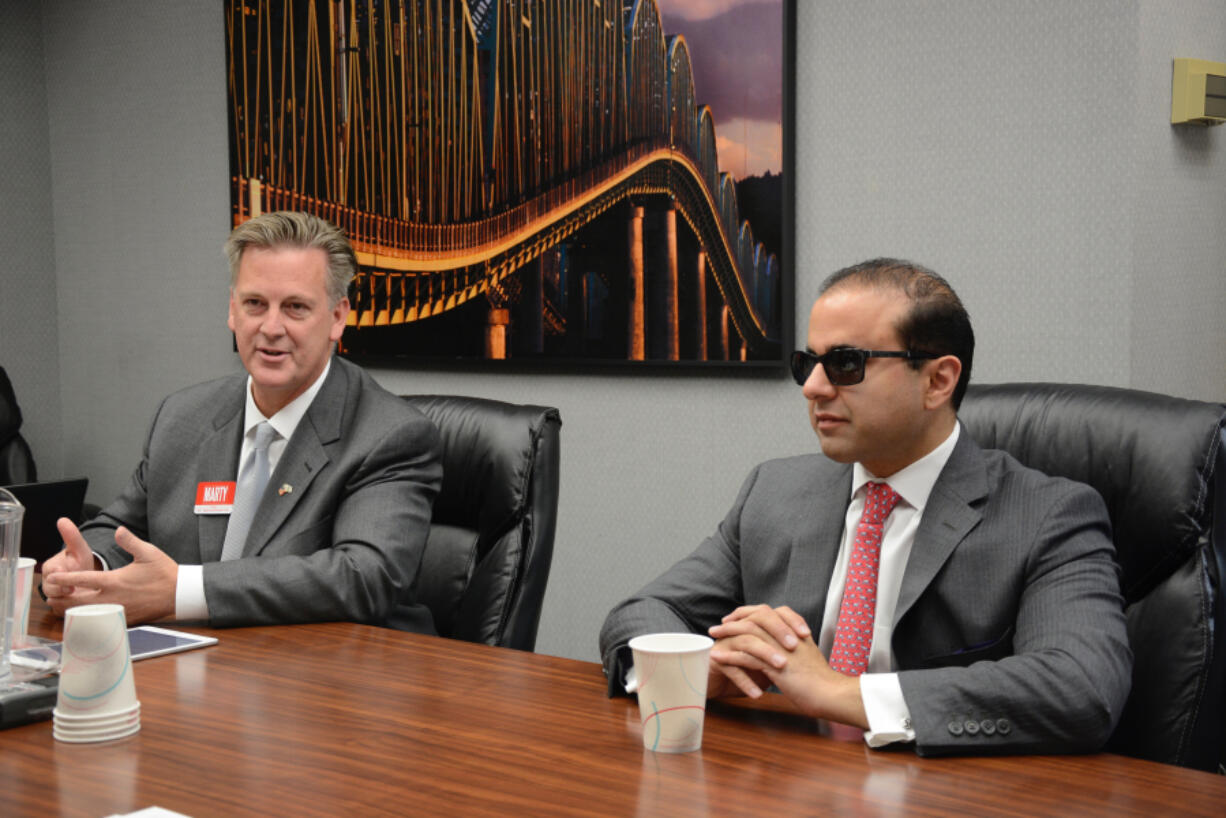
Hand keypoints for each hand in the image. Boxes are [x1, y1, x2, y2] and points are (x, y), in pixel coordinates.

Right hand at [40, 518, 103, 603]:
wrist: (88, 578)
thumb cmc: (80, 562)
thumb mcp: (79, 549)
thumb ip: (71, 536)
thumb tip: (62, 519)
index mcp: (51, 568)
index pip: (49, 571)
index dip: (56, 572)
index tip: (63, 570)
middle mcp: (49, 583)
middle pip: (50, 589)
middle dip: (60, 589)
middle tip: (71, 588)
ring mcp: (55, 597)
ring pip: (55, 602)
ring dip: (65, 601)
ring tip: (77, 598)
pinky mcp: (63, 608)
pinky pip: (63, 612)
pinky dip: (70, 610)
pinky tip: (81, 608)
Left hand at [42, 523, 177, 623]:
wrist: (180, 594)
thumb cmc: (164, 573)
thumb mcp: (148, 552)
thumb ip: (130, 541)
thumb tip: (118, 530)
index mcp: (115, 581)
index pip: (82, 579)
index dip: (65, 578)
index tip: (52, 577)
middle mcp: (112, 598)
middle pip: (76, 602)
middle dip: (61, 598)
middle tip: (50, 594)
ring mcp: (116, 610)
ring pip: (85, 614)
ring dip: (71, 609)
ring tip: (61, 604)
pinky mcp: (123, 619)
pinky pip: (98, 621)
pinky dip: (85, 617)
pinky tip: (82, 614)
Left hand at [708, 604, 866, 727]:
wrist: (831, 694)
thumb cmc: (820, 681)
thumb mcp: (806, 657)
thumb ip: (793, 648)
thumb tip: (780, 648)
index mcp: (795, 631)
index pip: (768, 612)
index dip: (750, 613)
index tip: (736, 618)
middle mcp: (788, 635)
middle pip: (756, 617)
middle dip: (735, 619)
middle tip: (719, 625)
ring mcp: (781, 648)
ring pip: (748, 633)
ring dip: (728, 634)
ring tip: (713, 637)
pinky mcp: (775, 665)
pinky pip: (746, 656)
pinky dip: (730, 655)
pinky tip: (718, 656)